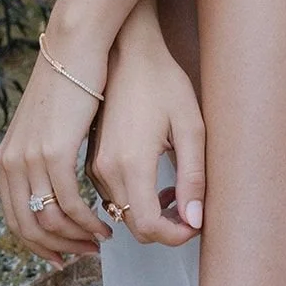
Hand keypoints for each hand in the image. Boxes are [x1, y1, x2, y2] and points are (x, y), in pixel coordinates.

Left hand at [0, 27, 114, 263]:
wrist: (75, 45)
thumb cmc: (70, 80)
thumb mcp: (44, 123)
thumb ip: (41, 153)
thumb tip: (50, 180)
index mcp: (6, 159)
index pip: (14, 219)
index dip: (38, 245)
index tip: (62, 256)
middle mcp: (11, 162)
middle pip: (29, 227)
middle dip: (59, 248)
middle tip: (86, 253)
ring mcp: (30, 157)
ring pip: (50, 219)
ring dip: (77, 237)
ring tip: (102, 237)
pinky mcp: (54, 150)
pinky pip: (69, 201)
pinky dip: (88, 219)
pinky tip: (106, 219)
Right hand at [86, 21, 205, 246]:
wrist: (128, 50)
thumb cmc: (163, 82)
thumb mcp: (190, 126)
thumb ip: (194, 177)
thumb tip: (194, 221)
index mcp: (132, 164)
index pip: (151, 228)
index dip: (177, 236)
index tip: (196, 223)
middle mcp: (106, 170)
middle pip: (135, 227)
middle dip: (166, 227)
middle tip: (190, 206)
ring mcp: (94, 165)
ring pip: (122, 214)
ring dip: (149, 214)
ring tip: (174, 187)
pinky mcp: (90, 158)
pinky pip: (111, 197)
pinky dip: (133, 200)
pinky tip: (153, 176)